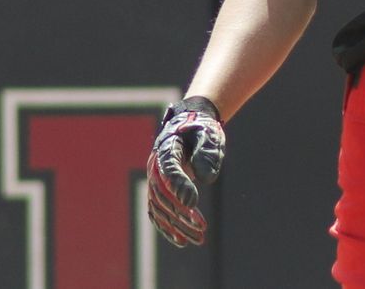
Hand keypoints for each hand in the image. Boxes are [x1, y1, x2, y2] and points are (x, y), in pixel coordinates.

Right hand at [147, 96, 225, 246]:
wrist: (190, 124)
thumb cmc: (202, 129)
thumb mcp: (209, 135)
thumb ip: (207, 154)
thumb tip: (205, 179)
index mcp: (168, 148)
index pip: (169, 170)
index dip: (179, 186)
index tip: (193, 203)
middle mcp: (156, 166)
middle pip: (163, 195)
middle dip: (181, 214)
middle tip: (202, 229)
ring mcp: (156, 179)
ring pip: (160, 208)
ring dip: (177, 226)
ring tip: (197, 239)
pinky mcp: (160, 190)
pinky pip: (158, 211)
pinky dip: (167, 227)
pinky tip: (181, 240)